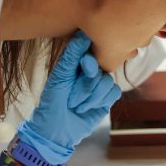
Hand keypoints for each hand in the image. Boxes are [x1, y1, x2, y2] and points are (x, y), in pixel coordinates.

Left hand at [17, 31, 120, 164]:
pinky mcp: (107, 98)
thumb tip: (83, 34)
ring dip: (90, 96)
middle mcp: (89, 71)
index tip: (83, 66)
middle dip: (86, 84)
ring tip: (75, 105)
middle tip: (71, 97)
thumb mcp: (59, 78)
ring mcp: (99, 84)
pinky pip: (114, 92)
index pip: (90, 50)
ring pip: (107, 81)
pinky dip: (99, 101)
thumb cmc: (52, 103)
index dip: (89, 60)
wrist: (56, 131)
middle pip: (101, 67)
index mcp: (75, 62)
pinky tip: (87, 108)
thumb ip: (71, 56)